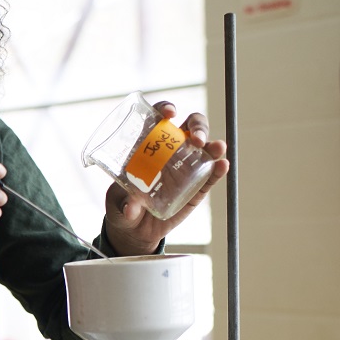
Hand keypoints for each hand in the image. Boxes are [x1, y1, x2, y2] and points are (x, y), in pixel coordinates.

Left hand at [103, 102, 229, 254]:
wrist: (134, 230)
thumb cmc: (121, 207)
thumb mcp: (116, 203)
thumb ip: (124, 204)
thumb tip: (130, 208)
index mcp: (147, 148)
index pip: (158, 120)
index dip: (165, 109)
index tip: (169, 113)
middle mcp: (169, 153)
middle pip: (188, 127)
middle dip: (197, 126)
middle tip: (196, 138)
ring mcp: (185, 169)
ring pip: (204, 148)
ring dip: (212, 145)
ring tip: (216, 148)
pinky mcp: (195, 188)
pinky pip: (209, 175)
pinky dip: (218, 169)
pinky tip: (222, 165)